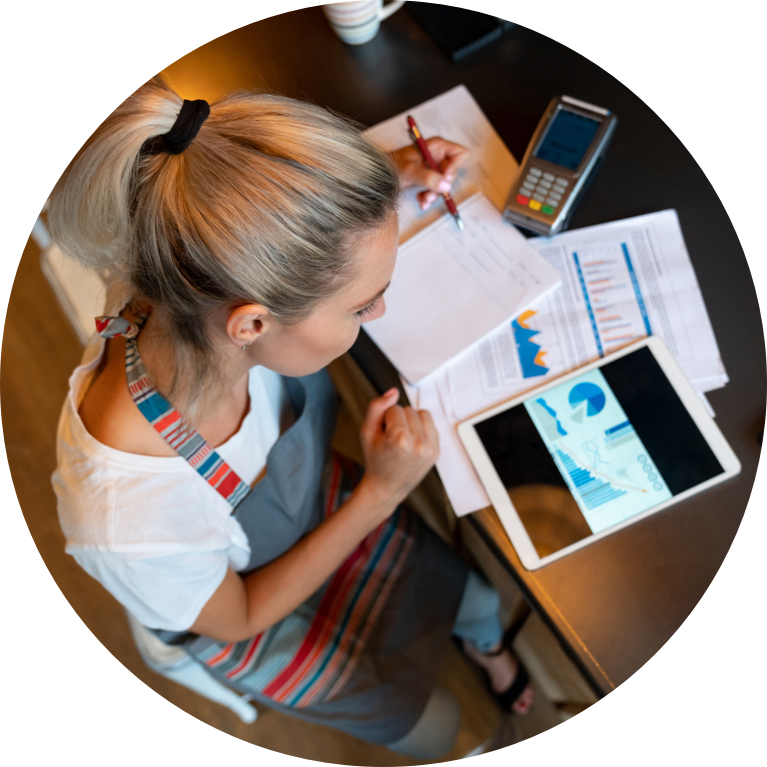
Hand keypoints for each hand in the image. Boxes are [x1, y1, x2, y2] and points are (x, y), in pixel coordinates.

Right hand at [358, 387, 439, 509]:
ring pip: (422, 413)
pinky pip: (430, 424)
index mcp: (400, 440)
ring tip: (403, 438)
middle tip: (392, 439)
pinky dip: (421, 428)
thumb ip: (376, 408)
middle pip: (409, 410)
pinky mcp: (436, 451)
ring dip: (411, 421)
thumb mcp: (367, 432)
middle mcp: (418, 445)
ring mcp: (430, 449)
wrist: (387, 486)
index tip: (384, 435)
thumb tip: (394, 392)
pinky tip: (412, 441)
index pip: (394, 409)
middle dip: (399, 420)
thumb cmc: (375, 459)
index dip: (385, 419)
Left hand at [390, 137, 469, 209]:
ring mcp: (432, 167)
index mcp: (436, 146)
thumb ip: (428, 178)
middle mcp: (437, 155)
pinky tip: (420, 200)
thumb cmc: (391, 167)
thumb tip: (446, 186)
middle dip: (442, 186)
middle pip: (452, 171)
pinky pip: (436, 189)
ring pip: (444, 184)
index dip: (455, 167)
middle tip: (430, 193)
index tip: (444, 178)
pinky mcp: (428, 178)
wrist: (378, 176)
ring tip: (423, 199)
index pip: (460, 154)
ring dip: (435, 195)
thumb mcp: (409, 172)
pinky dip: (429, 197)